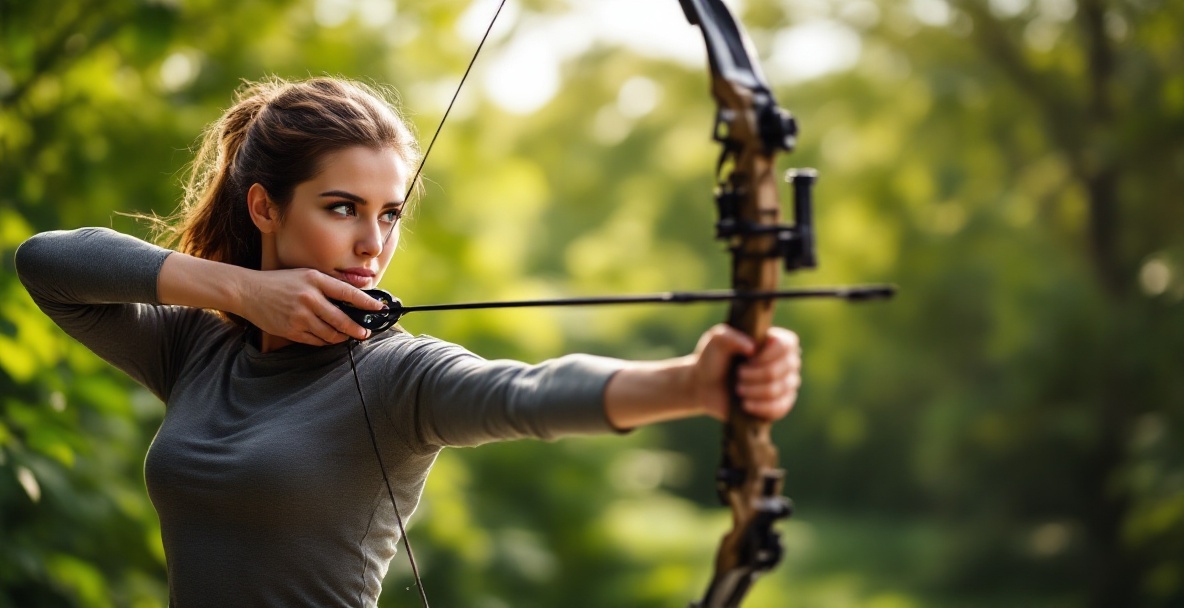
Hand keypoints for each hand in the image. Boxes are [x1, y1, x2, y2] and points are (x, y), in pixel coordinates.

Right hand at [238, 268, 385, 344]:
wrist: (249, 291)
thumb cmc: (280, 282)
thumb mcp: (306, 275)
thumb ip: (329, 284)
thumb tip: (356, 293)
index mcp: (315, 280)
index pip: (348, 293)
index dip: (367, 303)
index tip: (380, 309)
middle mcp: (309, 298)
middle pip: (341, 319)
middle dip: (357, 329)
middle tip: (365, 333)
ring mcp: (300, 316)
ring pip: (330, 333)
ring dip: (342, 337)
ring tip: (348, 336)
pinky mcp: (291, 330)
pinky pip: (316, 341)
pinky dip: (325, 341)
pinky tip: (329, 338)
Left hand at [691, 324, 801, 420]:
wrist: (706, 386)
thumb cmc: (714, 359)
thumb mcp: (715, 340)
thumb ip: (730, 336)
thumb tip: (752, 348)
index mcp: (775, 341)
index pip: (787, 345)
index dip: (768, 354)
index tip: (747, 358)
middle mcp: (786, 362)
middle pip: (782, 369)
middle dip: (754, 374)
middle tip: (738, 374)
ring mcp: (787, 384)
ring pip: (778, 389)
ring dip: (753, 391)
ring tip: (738, 389)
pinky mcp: (782, 404)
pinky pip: (779, 408)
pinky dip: (759, 407)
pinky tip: (745, 404)